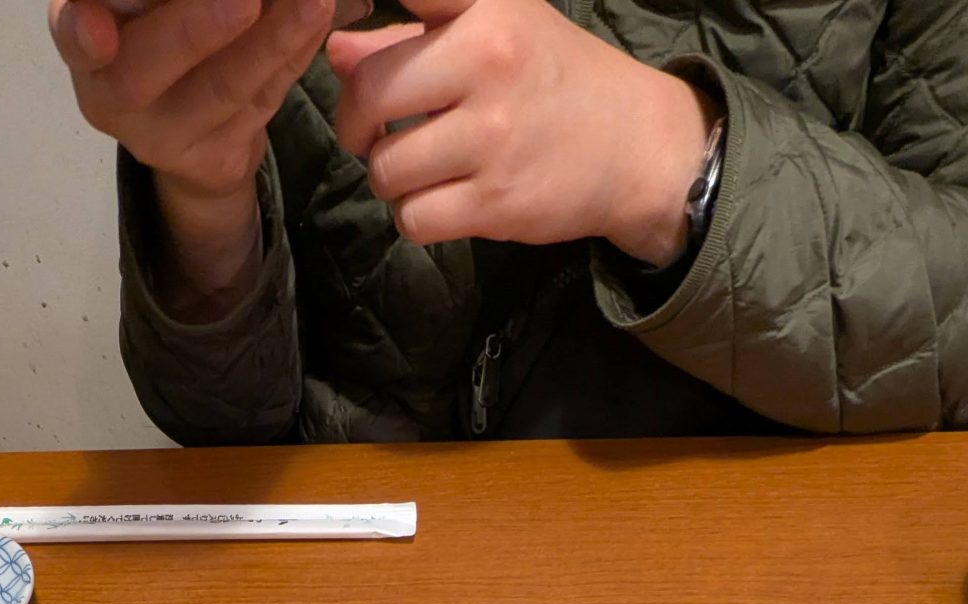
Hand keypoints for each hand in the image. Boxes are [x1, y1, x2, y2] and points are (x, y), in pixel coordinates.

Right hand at [50, 0, 331, 311]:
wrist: (185, 132)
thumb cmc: (151, 40)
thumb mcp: (130, 12)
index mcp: (84, 47)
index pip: (72, 38)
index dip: (80, 34)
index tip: (98, 34)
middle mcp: (114, 99)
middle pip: (147, 68)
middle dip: (194, 28)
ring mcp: (167, 139)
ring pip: (221, 89)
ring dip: (270, 39)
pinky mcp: (217, 158)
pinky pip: (263, 101)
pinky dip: (293, 56)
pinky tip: (315, 19)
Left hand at [328, 0, 710, 265]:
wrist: (633, 146)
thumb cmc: (551, 78)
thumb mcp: (493, 30)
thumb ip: (410, 35)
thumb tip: (334, 50)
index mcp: (486, 12)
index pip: (407, 1)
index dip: (360, 42)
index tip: (337, 44)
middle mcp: (488, 64)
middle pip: (368, 95)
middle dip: (356, 123)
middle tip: (372, 132)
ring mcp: (492, 138)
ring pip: (386, 169)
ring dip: (389, 178)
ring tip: (417, 169)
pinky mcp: (496, 203)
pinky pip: (413, 219)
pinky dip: (414, 216)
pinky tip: (437, 200)